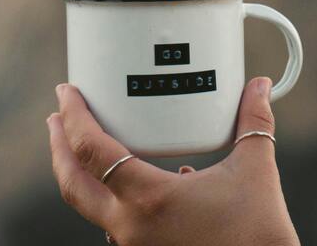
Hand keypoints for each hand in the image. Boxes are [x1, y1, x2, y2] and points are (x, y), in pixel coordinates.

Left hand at [46, 78, 299, 245]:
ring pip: (90, 208)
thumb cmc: (259, 235)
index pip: (91, 151)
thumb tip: (260, 84)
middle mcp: (130, 229)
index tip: (66, 91)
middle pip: (72, 184)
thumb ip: (253, 122)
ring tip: (87, 145)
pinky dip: (111, 198)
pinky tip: (131, 183)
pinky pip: (115, 225)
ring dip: (81, 174)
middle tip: (56, 115)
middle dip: (59, 146)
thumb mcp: (255, 170)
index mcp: (148, 199)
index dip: (73, 116)